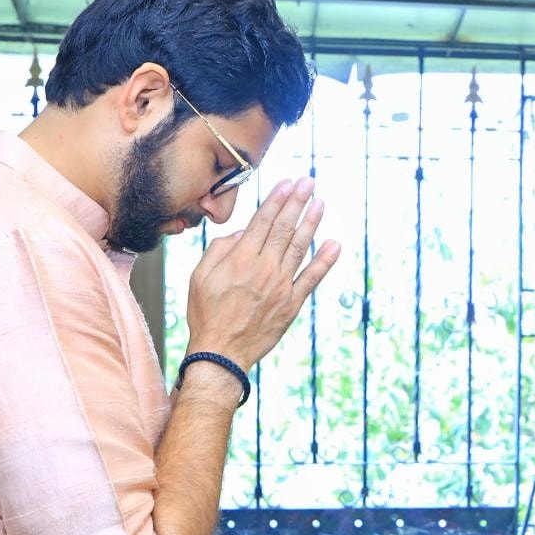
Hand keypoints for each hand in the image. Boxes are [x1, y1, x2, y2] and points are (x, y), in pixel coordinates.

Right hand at [185, 178, 339, 369]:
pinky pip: (311, 278)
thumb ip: (220, 249)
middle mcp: (263, 268)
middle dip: (297, 202)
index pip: (263, 221)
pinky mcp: (291, 303)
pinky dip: (325, 261)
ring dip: (312, 223)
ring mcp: (280, 286)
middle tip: (309, 182)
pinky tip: (335, 244)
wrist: (222, 351)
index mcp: (240, 259)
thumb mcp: (200, 276)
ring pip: (299, 247)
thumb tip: (243, 231)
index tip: (288, 183)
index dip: (277, 200)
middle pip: (284, 228)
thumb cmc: (206, 313)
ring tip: (321, 203)